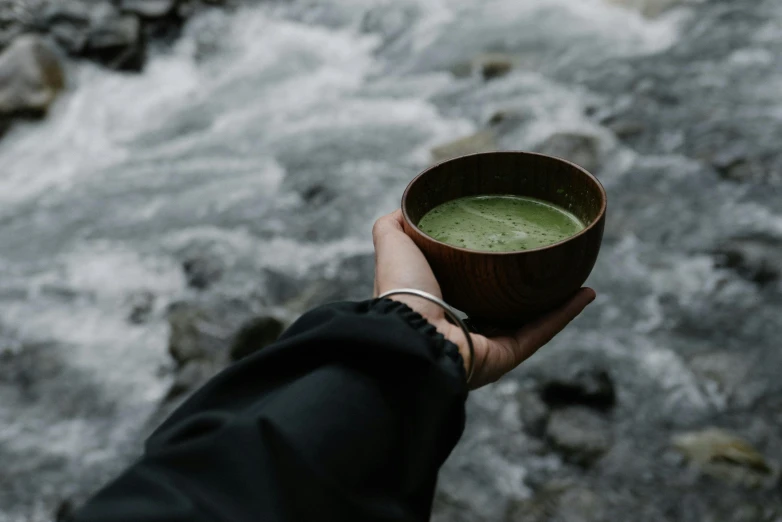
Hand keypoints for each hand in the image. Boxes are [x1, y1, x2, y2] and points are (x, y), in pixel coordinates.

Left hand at [372, 209, 595, 388]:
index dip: (485, 268)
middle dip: (524, 289)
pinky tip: (586, 293)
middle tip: (546, 262)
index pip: (466, 287)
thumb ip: (394, 227)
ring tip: (576, 277)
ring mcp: (485, 346)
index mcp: (435, 307)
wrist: (409, 331)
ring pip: (527, 322)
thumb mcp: (393, 245)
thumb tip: (406, 209)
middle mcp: (460, 330)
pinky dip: (565, 314)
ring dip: (555, 302)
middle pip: (500, 307)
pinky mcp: (505, 357)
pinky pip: (541, 333)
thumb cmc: (400, 289)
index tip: (505, 246)